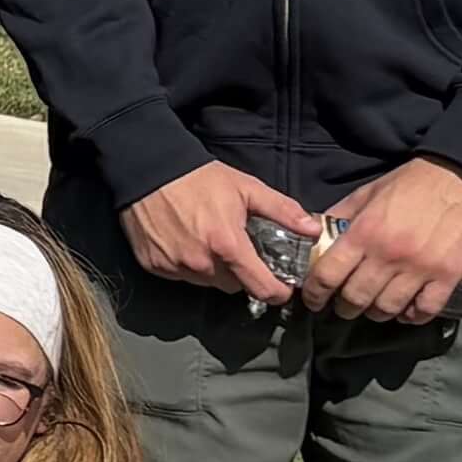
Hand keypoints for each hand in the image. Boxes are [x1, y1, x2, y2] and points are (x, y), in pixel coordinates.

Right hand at [122, 157, 334, 306]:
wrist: (148, 169)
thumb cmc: (199, 178)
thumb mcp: (247, 188)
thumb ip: (283, 212)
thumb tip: (313, 230)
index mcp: (228, 247)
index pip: (262, 289)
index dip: (277, 292)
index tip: (280, 286)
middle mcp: (201, 263)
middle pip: (234, 286)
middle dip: (241, 273)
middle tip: (238, 249)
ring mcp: (174, 267)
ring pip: (207, 282)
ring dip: (214, 269)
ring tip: (209, 242)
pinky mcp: (154, 266)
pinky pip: (181, 276)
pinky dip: (187, 265)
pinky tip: (185, 241)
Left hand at [311, 155, 461, 328]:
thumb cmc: (413, 183)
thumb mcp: (367, 192)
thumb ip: (340, 216)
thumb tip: (314, 233)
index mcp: (364, 233)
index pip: (328, 275)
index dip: (314, 293)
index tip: (313, 300)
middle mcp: (388, 254)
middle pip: (356, 297)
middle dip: (345, 307)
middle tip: (344, 306)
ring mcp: (420, 268)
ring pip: (388, 308)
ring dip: (377, 313)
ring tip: (375, 309)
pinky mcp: (448, 275)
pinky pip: (425, 309)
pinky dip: (413, 315)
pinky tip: (408, 310)